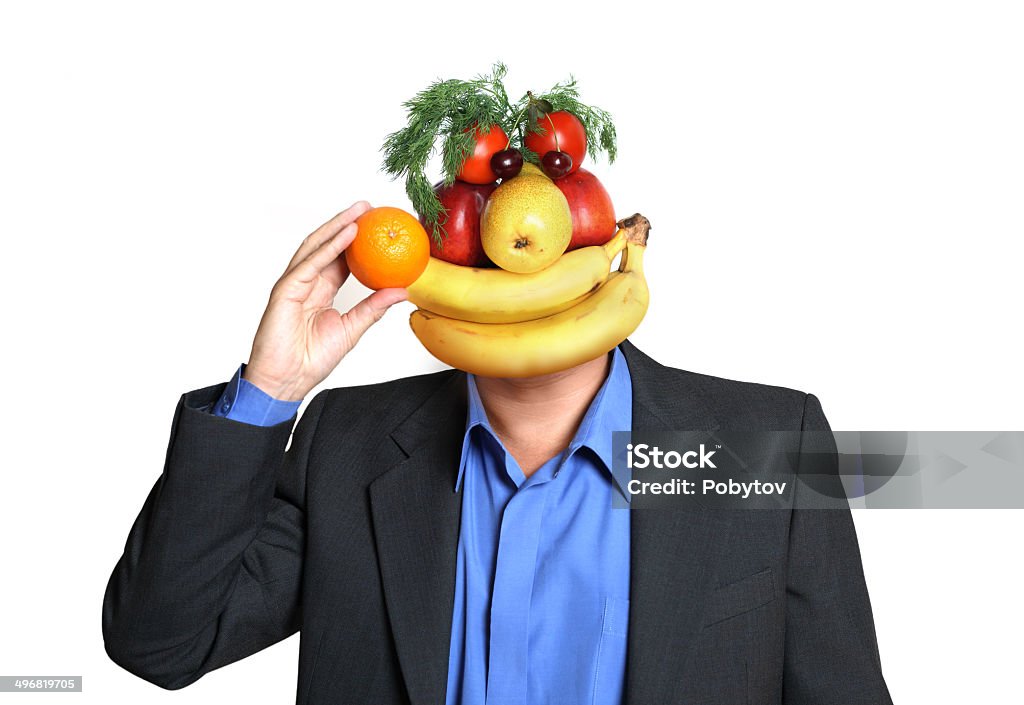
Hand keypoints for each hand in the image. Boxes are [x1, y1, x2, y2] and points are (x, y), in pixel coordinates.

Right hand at [242, 201, 407, 400]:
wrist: (286, 381)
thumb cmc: (311, 360)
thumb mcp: (352, 329)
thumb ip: (373, 308)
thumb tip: (401, 290)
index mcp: (320, 291)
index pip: (340, 259)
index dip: (356, 242)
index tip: (377, 227)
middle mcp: (305, 283)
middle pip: (326, 246)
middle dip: (346, 224)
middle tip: (369, 207)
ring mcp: (293, 284)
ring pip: (316, 248)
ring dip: (338, 227)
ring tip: (359, 212)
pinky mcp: (285, 290)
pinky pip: (310, 264)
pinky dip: (329, 248)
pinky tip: (347, 234)